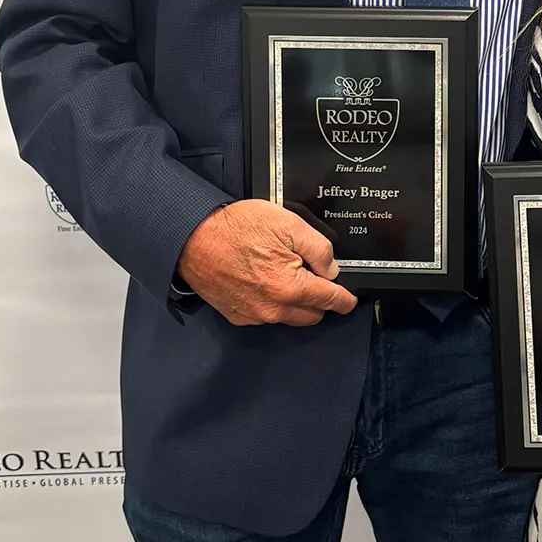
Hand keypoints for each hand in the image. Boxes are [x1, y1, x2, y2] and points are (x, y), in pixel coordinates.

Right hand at [177, 200, 358, 326]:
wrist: (192, 238)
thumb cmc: (236, 228)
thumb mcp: (288, 224)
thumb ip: (318, 248)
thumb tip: (332, 268)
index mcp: (291, 287)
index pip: (330, 300)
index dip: (344, 299)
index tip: (349, 300)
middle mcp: (274, 309)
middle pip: (313, 315)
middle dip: (319, 299)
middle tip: (311, 275)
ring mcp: (254, 315)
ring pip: (289, 317)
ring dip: (295, 303)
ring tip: (283, 273)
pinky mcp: (238, 315)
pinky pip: (266, 316)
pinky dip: (272, 304)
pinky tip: (263, 282)